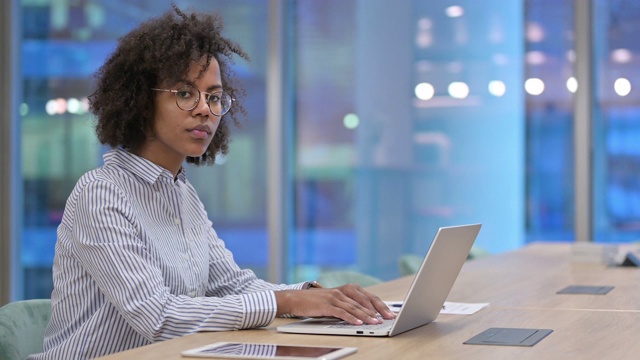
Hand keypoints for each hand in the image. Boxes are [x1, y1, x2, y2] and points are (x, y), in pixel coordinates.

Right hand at [274, 284, 395, 324]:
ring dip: (367, 315)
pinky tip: (358, 322)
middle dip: (378, 310)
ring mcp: (335, 297)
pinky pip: (342, 312)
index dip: (380, 305)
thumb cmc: (317, 302)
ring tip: (376, 322)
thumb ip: (350, 304)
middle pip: (364, 301)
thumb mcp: (336, 300)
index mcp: (348, 288)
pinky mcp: (327, 305)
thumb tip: (367, 315)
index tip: (390, 313)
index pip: (368, 297)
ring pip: (355, 307)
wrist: (297, 299)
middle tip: (388, 318)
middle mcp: (343, 291)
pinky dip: (351, 318)